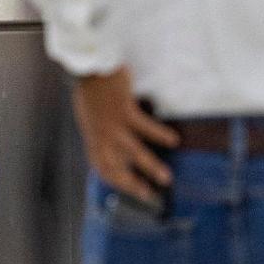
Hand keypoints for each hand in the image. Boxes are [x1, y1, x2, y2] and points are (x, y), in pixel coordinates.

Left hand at [73, 68, 178, 200]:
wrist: (89, 68)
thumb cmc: (93, 91)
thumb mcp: (93, 118)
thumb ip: (103, 134)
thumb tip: (120, 147)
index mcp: (94, 138)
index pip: (104, 169)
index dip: (119, 183)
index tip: (137, 191)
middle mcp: (100, 135)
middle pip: (116, 168)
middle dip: (133, 185)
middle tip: (150, 195)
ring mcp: (112, 124)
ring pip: (133, 152)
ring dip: (150, 167)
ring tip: (166, 177)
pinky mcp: (123, 110)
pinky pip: (144, 127)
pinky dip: (159, 135)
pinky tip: (173, 140)